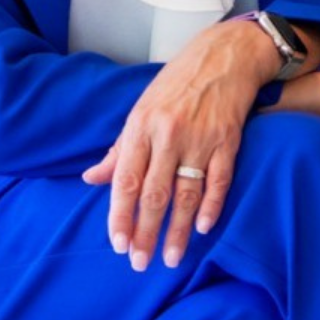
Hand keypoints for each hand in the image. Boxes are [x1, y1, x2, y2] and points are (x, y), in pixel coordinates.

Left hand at [82, 20, 277, 270]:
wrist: (222, 55)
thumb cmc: (176, 84)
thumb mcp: (140, 109)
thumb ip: (119, 149)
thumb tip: (91, 179)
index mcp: (141, 125)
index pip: (126, 179)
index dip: (120, 215)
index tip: (117, 245)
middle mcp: (168, 133)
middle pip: (154, 193)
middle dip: (145, 232)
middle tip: (140, 264)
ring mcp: (200, 138)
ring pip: (186, 193)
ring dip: (178, 230)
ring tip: (170, 257)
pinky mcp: (228, 140)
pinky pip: (219, 180)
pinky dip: (212, 206)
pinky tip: (203, 227)